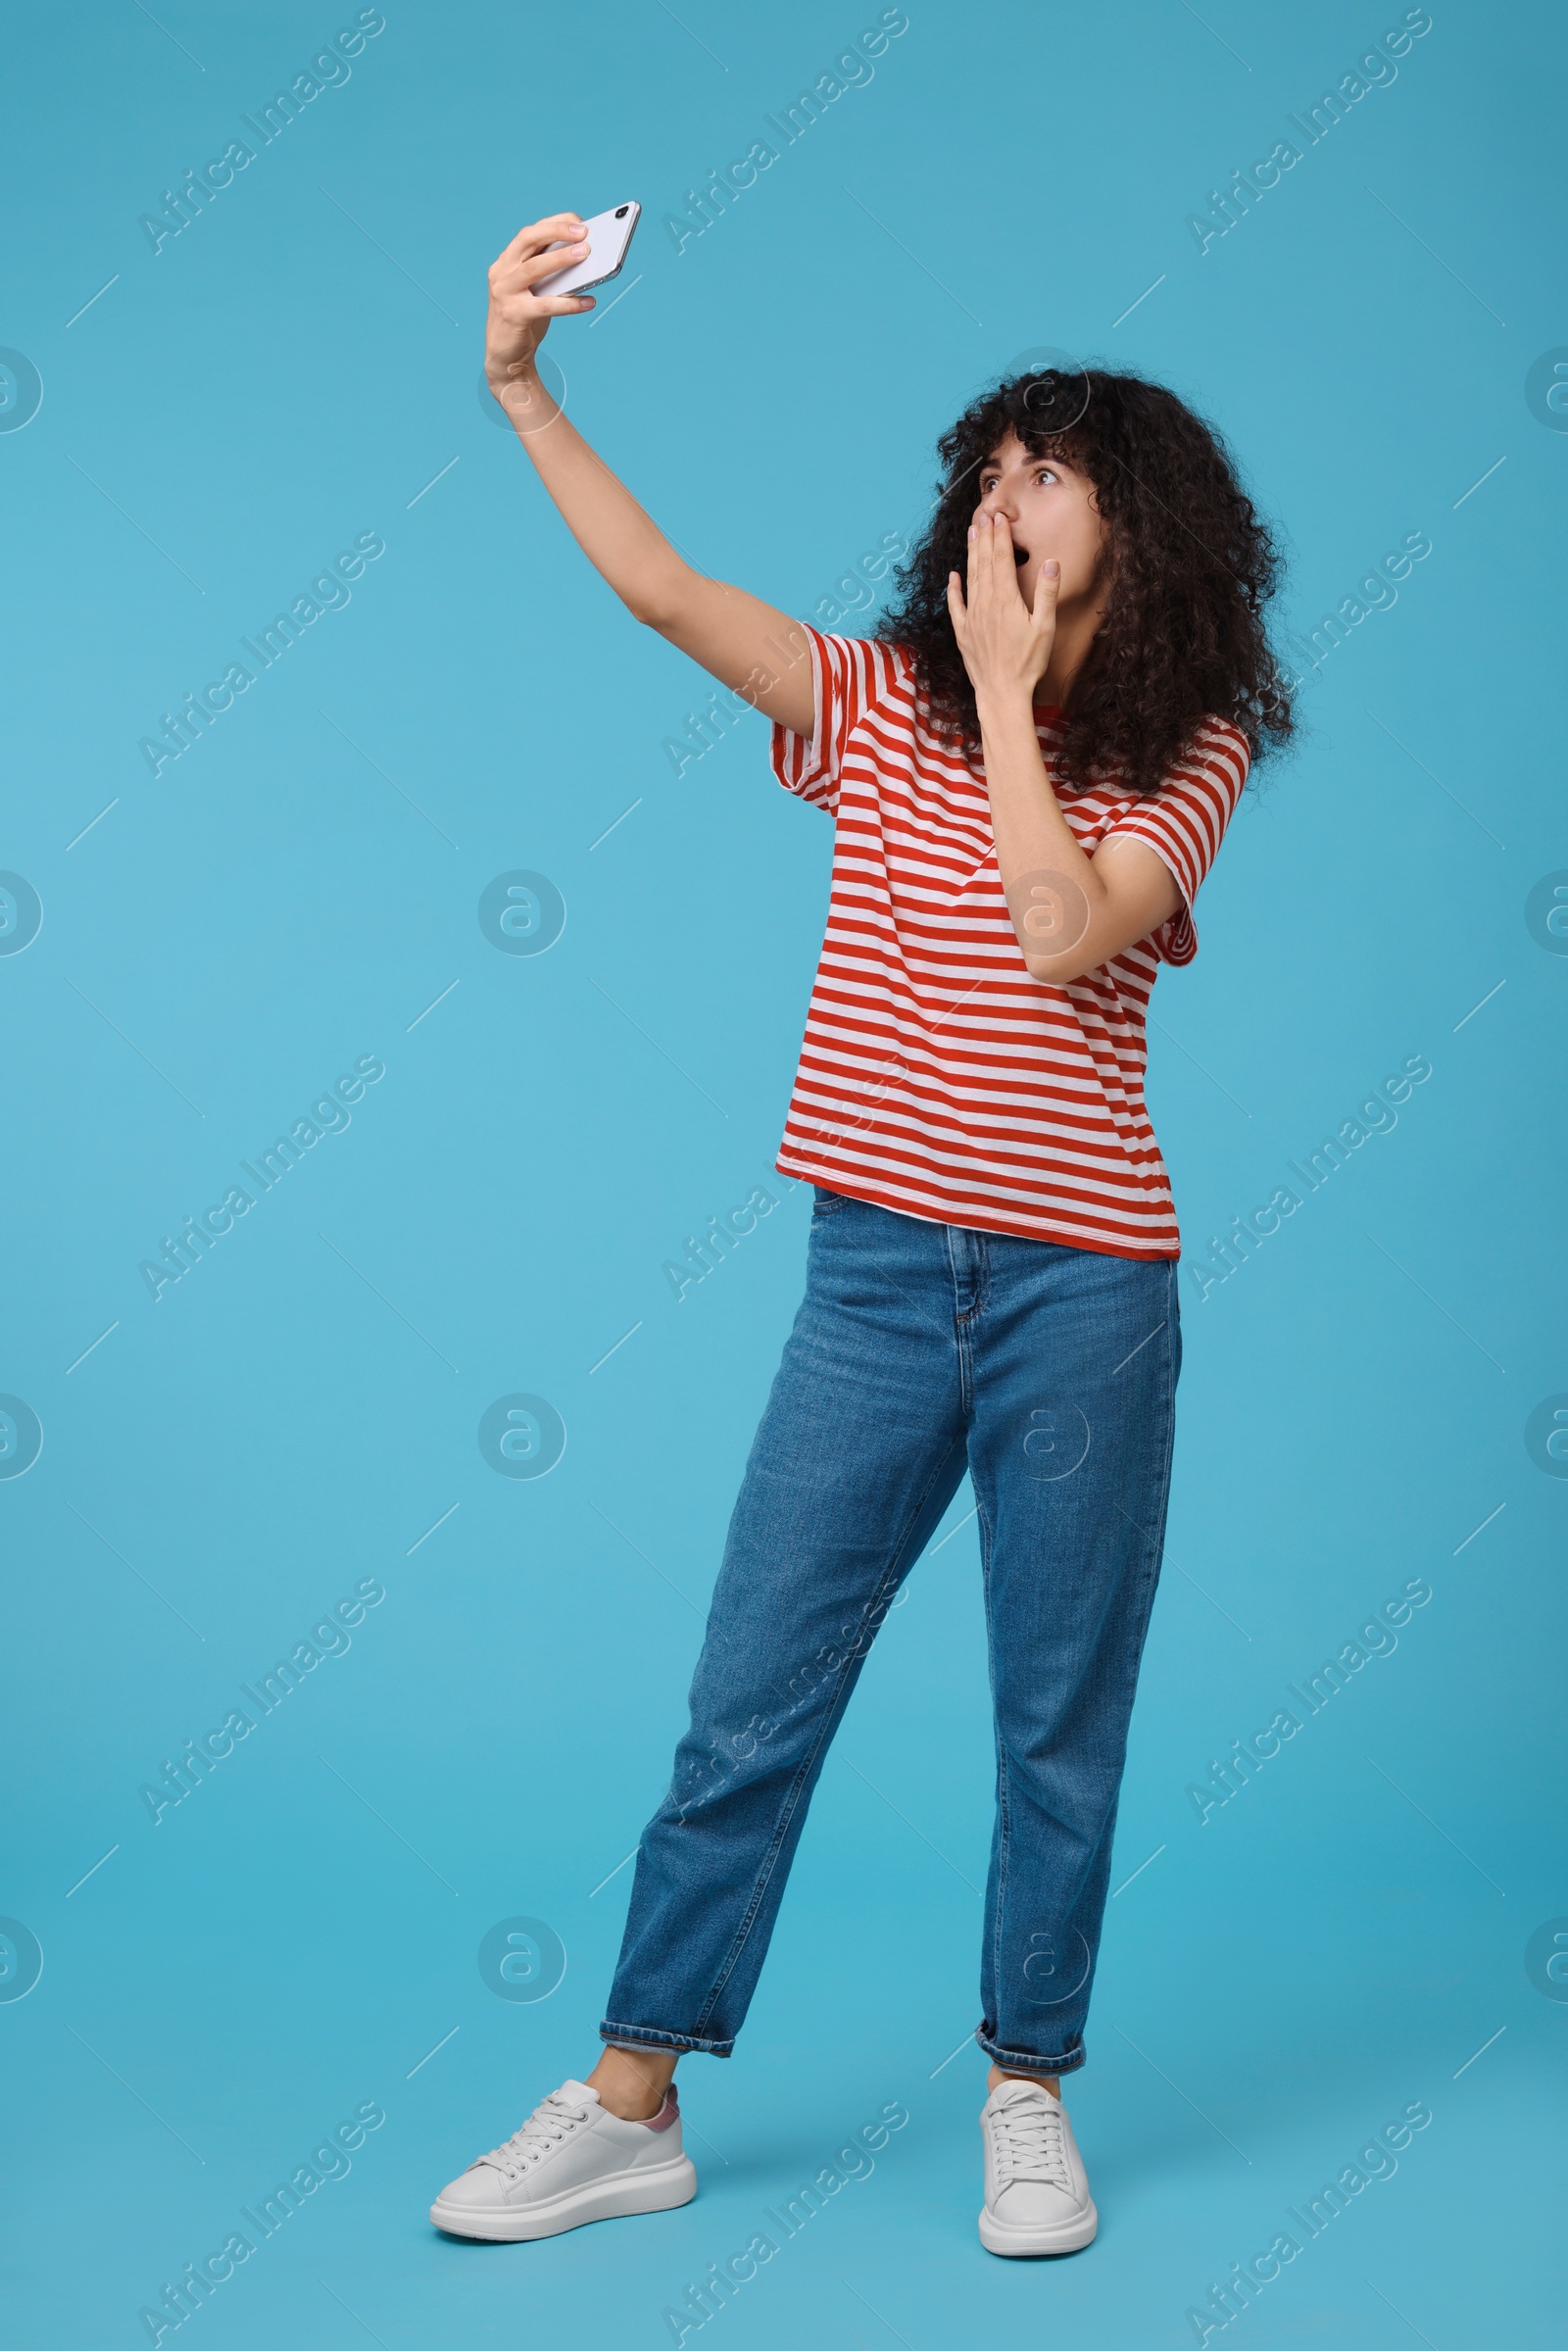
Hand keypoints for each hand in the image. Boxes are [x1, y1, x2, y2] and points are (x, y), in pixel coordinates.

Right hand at [485, 213, 595, 419]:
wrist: (507, 357)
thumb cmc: (526, 319)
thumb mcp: (537, 290)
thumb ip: (552, 273)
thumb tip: (584, 257)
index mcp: (507, 261)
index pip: (530, 232)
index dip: (554, 223)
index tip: (578, 221)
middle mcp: (501, 272)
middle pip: (528, 240)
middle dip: (556, 231)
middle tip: (583, 232)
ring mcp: (504, 292)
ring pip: (533, 268)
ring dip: (561, 258)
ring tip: (585, 253)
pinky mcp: (513, 314)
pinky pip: (545, 305)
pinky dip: (569, 304)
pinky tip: (589, 302)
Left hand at [946, 512, 1059, 710]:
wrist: (1002, 693)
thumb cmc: (1028, 663)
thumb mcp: (1045, 627)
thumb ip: (1047, 593)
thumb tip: (1050, 562)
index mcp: (1006, 600)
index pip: (1002, 560)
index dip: (1001, 537)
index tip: (1000, 518)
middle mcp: (985, 604)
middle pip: (984, 564)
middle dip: (985, 538)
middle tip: (984, 516)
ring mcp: (971, 618)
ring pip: (970, 578)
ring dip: (971, 554)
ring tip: (972, 533)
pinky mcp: (963, 633)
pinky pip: (955, 605)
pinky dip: (953, 588)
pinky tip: (953, 576)